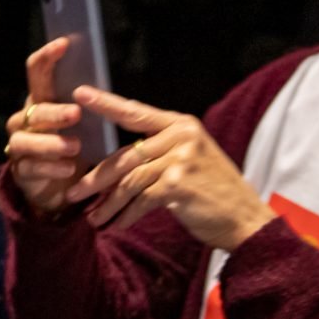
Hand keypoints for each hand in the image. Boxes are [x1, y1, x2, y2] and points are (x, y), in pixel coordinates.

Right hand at [3, 38, 90, 218]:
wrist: (65, 188)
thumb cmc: (77, 147)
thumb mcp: (85, 126)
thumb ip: (88, 106)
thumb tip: (104, 85)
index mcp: (41, 101)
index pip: (37, 72)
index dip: (47, 57)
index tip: (64, 44)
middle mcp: (25, 121)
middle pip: (33, 110)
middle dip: (54, 112)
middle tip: (76, 114)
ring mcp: (20, 147)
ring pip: (24, 140)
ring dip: (50, 143)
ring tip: (74, 147)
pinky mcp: (22, 172)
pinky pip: (30, 167)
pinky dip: (50, 167)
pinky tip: (68, 167)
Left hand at [62, 89, 274, 249]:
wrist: (245, 218)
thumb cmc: (213, 191)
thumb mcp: (190, 160)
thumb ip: (160, 153)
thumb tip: (118, 162)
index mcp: (182, 125)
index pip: (135, 112)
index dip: (106, 103)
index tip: (80, 93)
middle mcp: (181, 136)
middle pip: (126, 156)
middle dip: (97, 178)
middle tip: (73, 193)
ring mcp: (180, 159)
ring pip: (130, 180)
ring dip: (108, 203)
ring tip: (93, 219)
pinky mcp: (178, 183)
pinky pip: (141, 199)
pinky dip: (127, 215)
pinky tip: (117, 225)